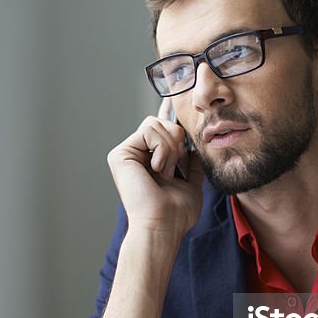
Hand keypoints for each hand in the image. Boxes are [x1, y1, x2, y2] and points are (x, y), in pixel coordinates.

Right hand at [106, 100, 204, 236]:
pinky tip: (157, 169)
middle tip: (175, 166)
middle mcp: (135, 153)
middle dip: (177, 141)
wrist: (163, 225)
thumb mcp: (191, 182)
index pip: (160, 129)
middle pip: (161, 122)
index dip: (167, 110)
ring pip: (157, 124)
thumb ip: (191, 162)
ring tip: (165, 172)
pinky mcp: (120, 153)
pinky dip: (161, 150)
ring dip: (170, 148)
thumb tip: (197, 146)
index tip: (174, 91)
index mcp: (149, 159)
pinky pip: (149, 131)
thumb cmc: (176, 212)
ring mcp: (126, 152)